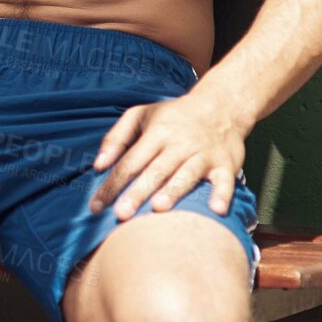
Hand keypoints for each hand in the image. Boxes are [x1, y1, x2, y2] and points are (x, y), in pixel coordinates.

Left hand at [89, 92, 247, 219]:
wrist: (219, 107)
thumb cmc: (172, 116)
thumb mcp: (139, 115)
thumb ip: (116, 138)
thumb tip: (98, 165)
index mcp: (156, 132)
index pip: (129, 161)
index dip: (112, 184)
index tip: (95, 206)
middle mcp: (179, 143)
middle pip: (155, 171)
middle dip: (137, 192)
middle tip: (120, 214)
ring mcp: (203, 154)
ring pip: (186, 174)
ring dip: (173, 191)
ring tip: (158, 208)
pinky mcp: (225, 164)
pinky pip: (225, 180)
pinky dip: (222, 194)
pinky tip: (216, 210)